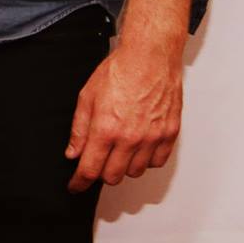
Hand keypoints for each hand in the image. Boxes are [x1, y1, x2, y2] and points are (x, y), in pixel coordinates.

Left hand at [65, 38, 182, 191]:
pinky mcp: (170, 133)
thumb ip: (79, 130)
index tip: (75, 185)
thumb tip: (73, 153)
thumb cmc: (119, 71)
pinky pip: (157, 162)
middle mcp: (131, 138)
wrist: (150, 57)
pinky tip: (138, 148)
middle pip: (113, 176)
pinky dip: (146, 160)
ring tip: (118, 151)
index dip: (79, 182)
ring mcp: (153, 137)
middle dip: (100, 173)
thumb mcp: (87, 98)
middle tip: (97, 161)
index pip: (90, 170)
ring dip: (123, 167)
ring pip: (135, 171)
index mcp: (106, 130)